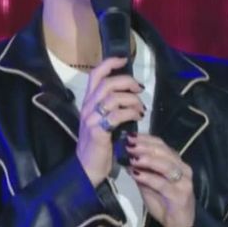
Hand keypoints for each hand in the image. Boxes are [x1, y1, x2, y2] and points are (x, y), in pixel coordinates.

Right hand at [76, 57, 145, 186]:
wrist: (86, 168)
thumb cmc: (98, 145)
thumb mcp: (101, 121)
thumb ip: (111, 106)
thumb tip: (130, 93)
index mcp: (88, 102)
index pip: (95, 74)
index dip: (110, 63)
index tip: (125, 59)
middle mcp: (87, 107)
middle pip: (108, 83)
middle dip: (128, 82)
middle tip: (140, 89)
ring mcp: (91, 118)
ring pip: (114, 97)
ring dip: (133, 100)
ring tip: (141, 109)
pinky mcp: (98, 131)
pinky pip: (117, 115)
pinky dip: (131, 113)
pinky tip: (137, 117)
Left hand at [126, 134, 194, 226]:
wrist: (178, 223)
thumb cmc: (164, 201)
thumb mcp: (149, 183)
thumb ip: (141, 169)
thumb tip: (126, 156)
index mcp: (176, 161)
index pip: (161, 144)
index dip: (145, 139)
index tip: (129, 136)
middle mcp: (183, 168)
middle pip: (164, 152)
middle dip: (144, 147)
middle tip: (129, 145)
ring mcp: (184, 181)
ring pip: (165, 165)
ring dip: (147, 160)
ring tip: (133, 158)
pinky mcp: (181, 195)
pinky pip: (163, 183)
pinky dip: (148, 177)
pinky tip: (136, 174)